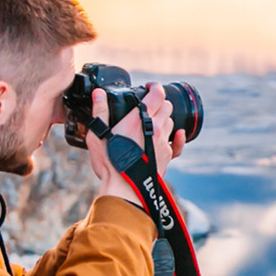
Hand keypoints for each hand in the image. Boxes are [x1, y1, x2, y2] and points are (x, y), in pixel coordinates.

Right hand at [87, 87, 187, 207]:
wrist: (124, 188)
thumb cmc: (109, 162)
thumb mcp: (97, 134)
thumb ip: (100, 111)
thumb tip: (99, 93)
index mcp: (139, 119)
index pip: (157, 95)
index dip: (155, 87)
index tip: (149, 87)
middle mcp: (155, 128)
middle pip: (166, 107)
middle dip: (158, 103)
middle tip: (148, 106)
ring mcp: (163, 143)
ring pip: (171, 122)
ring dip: (164, 119)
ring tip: (151, 123)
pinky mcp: (167, 157)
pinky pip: (178, 143)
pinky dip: (178, 137)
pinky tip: (176, 135)